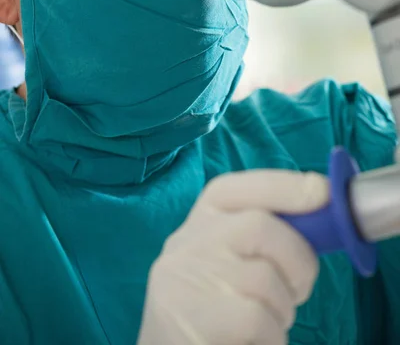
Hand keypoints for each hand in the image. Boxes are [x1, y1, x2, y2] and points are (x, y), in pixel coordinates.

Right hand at [137, 170, 327, 344]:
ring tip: (267, 320)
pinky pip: (259, 319)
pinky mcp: (196, 319)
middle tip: (299, 288)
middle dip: (298, 258)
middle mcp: (188, 241)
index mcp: (200, 220)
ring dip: (283, 307)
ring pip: (264, 278)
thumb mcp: (231, 256)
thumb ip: (265, 232)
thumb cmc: (216, 302)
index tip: (323, 192)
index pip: (232, 188)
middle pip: (259, 226)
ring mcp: (188, 279)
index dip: (281, 186)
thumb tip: (321, 200)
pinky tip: (257, 341)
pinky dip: (273, 336)